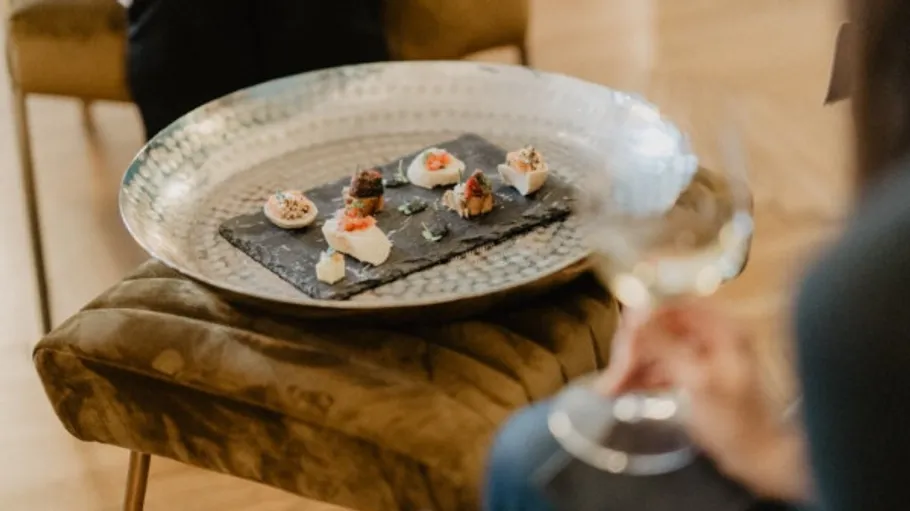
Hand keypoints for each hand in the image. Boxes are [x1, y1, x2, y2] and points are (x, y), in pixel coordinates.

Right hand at [597, 301, 810, 502]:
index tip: (623, 335)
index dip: (644, 315)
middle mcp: (711, 335)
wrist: (757, 458)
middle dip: (633, 348)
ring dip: (631, 365)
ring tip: (610, 389)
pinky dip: (640, 376)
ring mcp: (701, 355)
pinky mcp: (691, 374)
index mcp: (721, 328)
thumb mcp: (698, 381)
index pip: (674, 304)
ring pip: (655, 347)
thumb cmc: (737, 423)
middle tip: (614, 374)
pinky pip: (658, 365)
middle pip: (659, 326)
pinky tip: (623, 389)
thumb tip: (636, 315)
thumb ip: (665, 346)